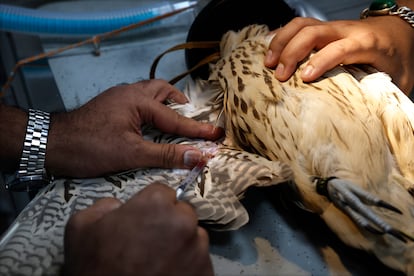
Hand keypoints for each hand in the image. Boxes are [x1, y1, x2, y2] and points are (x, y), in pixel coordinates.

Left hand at [46, 79, 222, 176]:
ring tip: (173, 119)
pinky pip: (138, 100)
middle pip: (162, 90)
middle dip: (179, 104)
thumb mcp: (132, 154)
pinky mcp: (110, 105)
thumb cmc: (90, 148)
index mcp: (138, 101)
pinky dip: (150, 108)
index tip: (217, 136)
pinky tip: (149, 123)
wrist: (50, 144)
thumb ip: (166, 154)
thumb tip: (198, 156)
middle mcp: (130, 93)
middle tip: (191, 120)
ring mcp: (118, 98)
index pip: (175, 119)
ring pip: (148, 93)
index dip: (197, 130)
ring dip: (164, 103)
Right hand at [63, 182, 213, 275]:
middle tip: (150, 243)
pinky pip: (198, 261)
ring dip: (181, 244)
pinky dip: (187, 266)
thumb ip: (104, 206)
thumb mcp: (81, 227)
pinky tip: (168, 273)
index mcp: (157, 204)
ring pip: (193, 237)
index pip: (163, 192)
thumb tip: (118, 206)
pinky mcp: (205, 272)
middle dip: (169, 223)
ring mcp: (198, 249)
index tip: (143, 220)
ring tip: (159, 262)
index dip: (151, 206)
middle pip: (182, 213)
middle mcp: (184, 222)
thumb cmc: (96, 267)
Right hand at [264, 16, 413, 94]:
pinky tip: (269, 48)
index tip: (303, 78)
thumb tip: (364, 119)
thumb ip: (381, 94)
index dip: (321, 61)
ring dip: (281, 41)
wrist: (398, 31)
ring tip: (267, 62)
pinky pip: (298, 25)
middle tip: (278, 75)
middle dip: (291, 52)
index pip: (340, 48)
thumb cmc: (397, 57)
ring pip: (301, 24)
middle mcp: (346, 30)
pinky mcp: (323, 28)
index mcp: (367, 43)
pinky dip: (281, 35)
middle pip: (312, 32)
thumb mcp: (398, 78)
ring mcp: (332, 27)